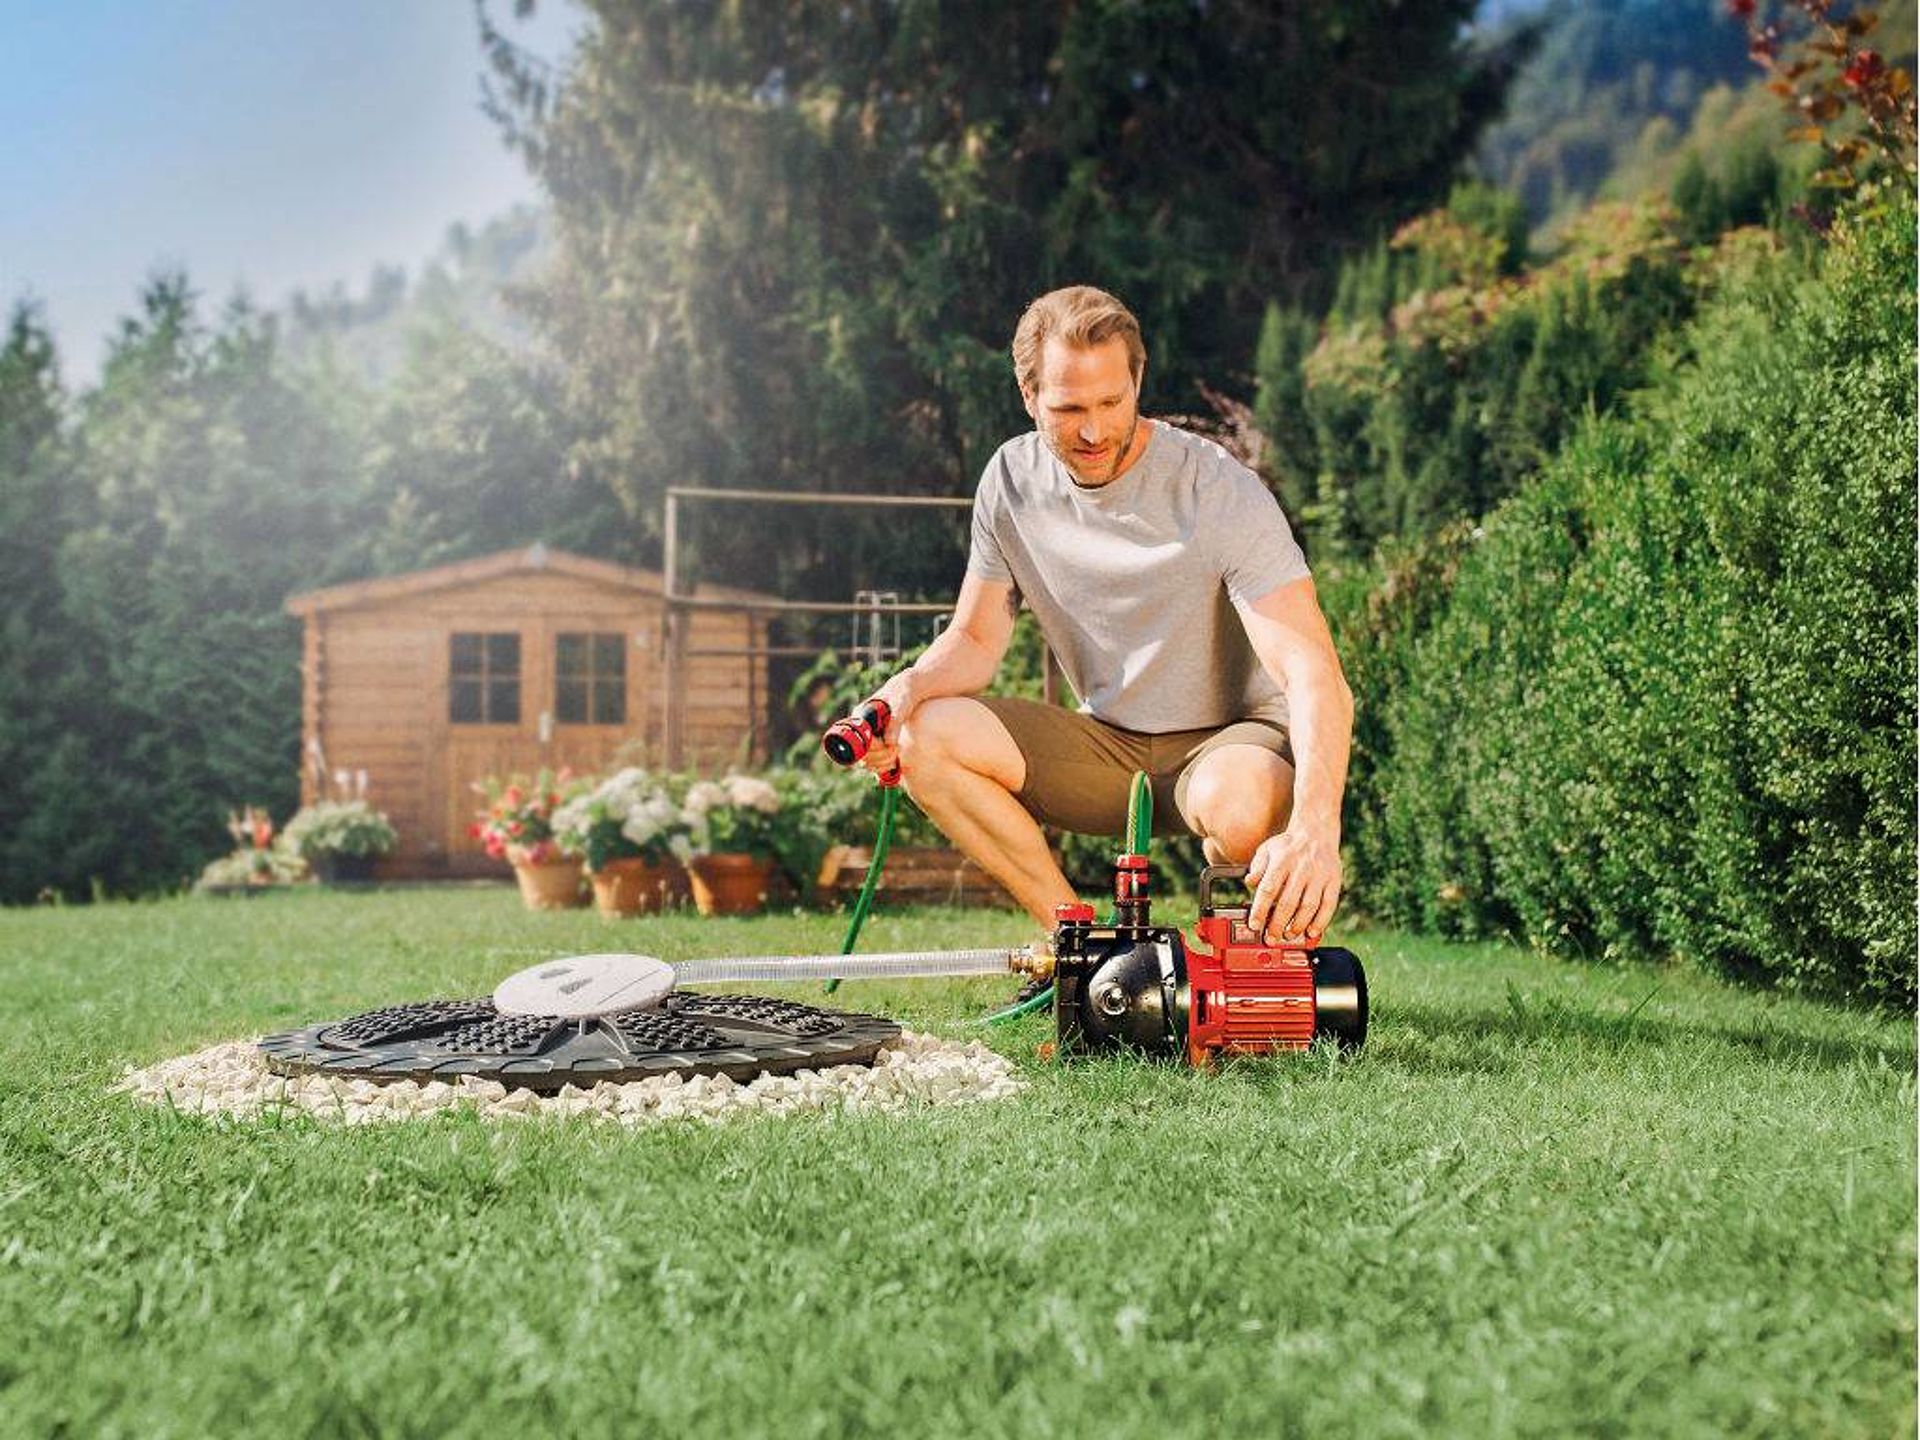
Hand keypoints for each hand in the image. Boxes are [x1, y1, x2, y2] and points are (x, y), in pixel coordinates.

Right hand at [855, 676, 914, 781]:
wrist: (907, 692)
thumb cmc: (902, 694)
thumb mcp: (900, 705)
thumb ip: (894, 723)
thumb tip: (889, 744)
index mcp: (859, 718)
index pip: (857, 742)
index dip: (872, 749)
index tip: (888, 746)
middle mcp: (860, 730)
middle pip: (862, 756)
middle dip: (880, 758)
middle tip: (897, 749)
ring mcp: (868, 739)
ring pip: (868, 763)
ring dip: (883, 764)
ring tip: (897, 752)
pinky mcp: (877, 746)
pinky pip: (875, 764)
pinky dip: (885, 768)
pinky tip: (896, 763)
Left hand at [1244, 828, 1342, 944]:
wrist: (1316, 832)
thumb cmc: (1288, 846)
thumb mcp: (1266, 850)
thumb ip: (1257, 867)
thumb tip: (1249, 883)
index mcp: (1282, 861)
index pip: (1268, 889)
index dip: (1260, 910)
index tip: (1255, 925)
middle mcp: (1301, 868)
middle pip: (1288, 902)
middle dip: (1278, 924)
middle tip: (1271, 938)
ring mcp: (1319, 875)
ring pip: (1309, 906)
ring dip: (1298, 925)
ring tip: (1289, 935)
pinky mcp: (1334, 881)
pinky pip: (1329, 905)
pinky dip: (1321, 921)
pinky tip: (1312, 931)